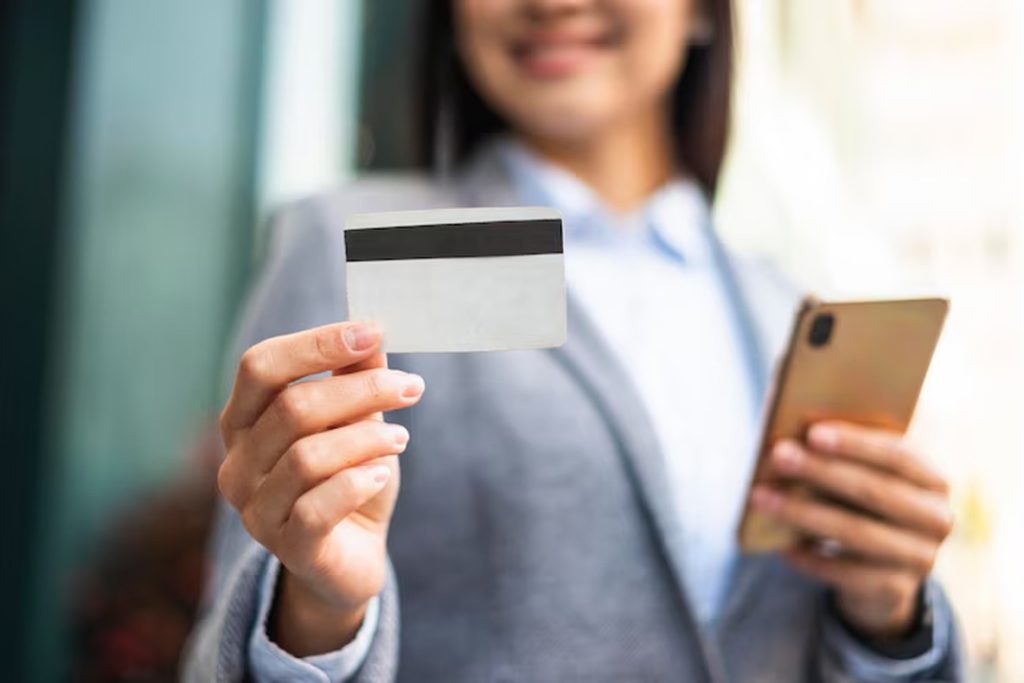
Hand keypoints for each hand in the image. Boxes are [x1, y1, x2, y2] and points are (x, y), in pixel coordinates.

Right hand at [217, 322, 424, 655]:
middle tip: (412, 387)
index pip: (260, 366)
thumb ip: (355, 376)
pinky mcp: (288, 548)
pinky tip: (381, 473)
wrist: (352, 557)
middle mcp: (237, 464)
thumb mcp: (356, 420)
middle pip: (292, 407)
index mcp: (243, 421)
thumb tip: (371, 329)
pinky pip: (319, 507)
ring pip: (308, 456)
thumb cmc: (348, 477)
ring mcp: (256, 510)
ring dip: (367, 438)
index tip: (373, 332)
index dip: (315, 344)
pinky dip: (358, 482)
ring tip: (402, 437)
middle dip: (362, 390)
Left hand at [750, 421, 952, 641]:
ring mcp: (921, 558)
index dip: (855, 443)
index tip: (812, 433)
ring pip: (857, 532)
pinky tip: (781, 545)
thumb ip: (841, 460)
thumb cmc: (862, 508)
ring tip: (761, 497)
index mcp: (933, 481)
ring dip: (804, 513)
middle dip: (822, 471)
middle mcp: (937, 519)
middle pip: (874, 491)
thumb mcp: (862, 480)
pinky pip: (845, 572)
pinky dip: (810, 557)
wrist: (882, 575)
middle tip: (778, 455)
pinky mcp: (896, 590)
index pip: (897, 455)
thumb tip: (790, 442)